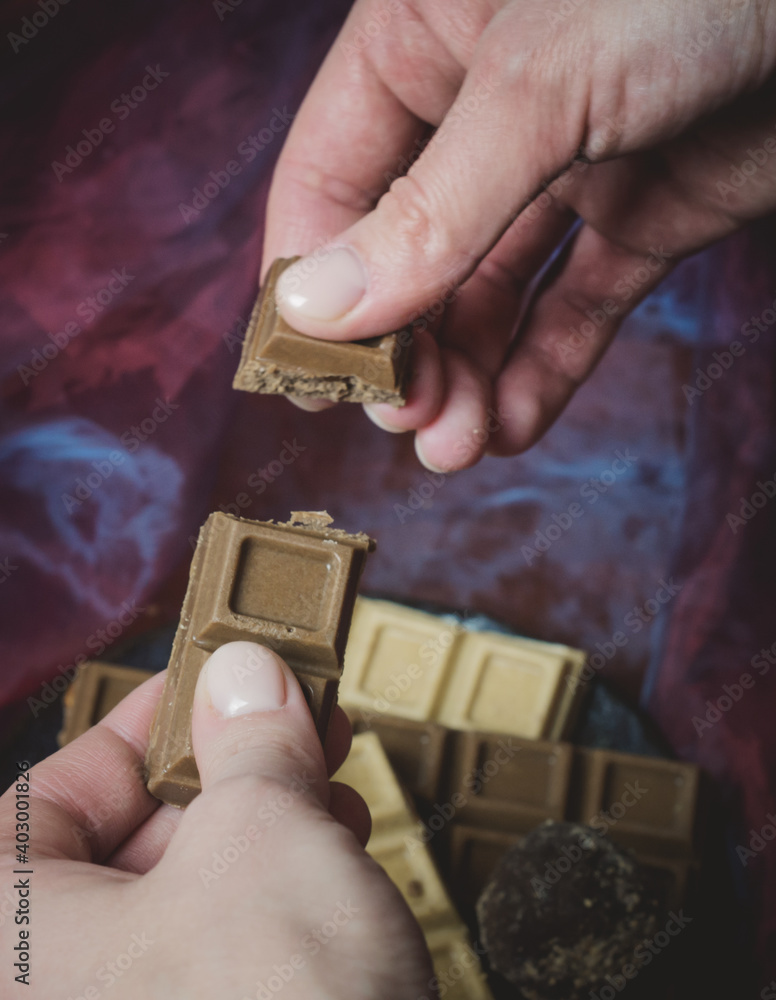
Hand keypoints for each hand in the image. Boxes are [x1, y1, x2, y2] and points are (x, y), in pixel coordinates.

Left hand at [0, 643, 431, 998]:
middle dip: (228, 774)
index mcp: (9, 937)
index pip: (59, 787)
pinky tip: (331, 866)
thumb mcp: (266, 838)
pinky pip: (209, 955)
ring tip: (329, 792)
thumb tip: (245, 673)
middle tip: (294, 726)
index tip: (224, 680)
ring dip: (260, 831)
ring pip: (178, 899)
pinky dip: (266, 901)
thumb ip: (252, 739)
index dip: (158, 719)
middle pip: (128, 841)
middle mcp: (43, 988)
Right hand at [264, 0, 775, 470]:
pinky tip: (511, 426)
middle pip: (405, 255)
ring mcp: (562, 169)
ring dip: (465, 379)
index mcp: (423, 41)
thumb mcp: (542, 85)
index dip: (311, 280)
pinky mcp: (642, 217)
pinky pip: (573, 308)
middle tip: (404, 419)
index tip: (313, 370)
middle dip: (404, 348)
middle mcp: (481, 112)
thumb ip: (433, 207)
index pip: (327, 179)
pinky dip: (543, 372)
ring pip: (486, 297)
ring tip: (453, 447)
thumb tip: (319, 309)